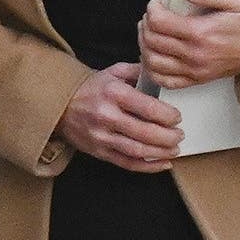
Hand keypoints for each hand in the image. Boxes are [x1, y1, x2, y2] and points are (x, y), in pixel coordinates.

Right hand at [57, 63, 182, 172]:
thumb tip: (162, 75)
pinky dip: (148, 167)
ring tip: (174, 149)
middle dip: (169, 136)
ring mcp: (101, 136)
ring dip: (162, 153)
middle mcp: (106, 115)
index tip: (176, 117)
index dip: (168, 116)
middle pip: (146, 132)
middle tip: (179, 134)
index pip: (148, 108)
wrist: (60, 105)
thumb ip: (139, 72)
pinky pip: (127, 163)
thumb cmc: (90, 90)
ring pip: (138, 150)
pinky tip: (162, 164)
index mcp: (113, 93)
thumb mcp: (113, 72)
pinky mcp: (99, 152)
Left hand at [138, 0, 239, 87]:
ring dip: (145, 44)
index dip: (152, 8)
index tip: (158, 3)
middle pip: (152, 41)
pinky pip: (164, 80)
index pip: (159, 22)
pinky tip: (155, 55)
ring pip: (152, 61)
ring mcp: (195, 70)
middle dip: (146, 23)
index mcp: (201, 33)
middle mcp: (195, 55)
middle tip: (153, 15)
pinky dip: (152, 68)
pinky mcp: (197, 79)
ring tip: (151, 32)